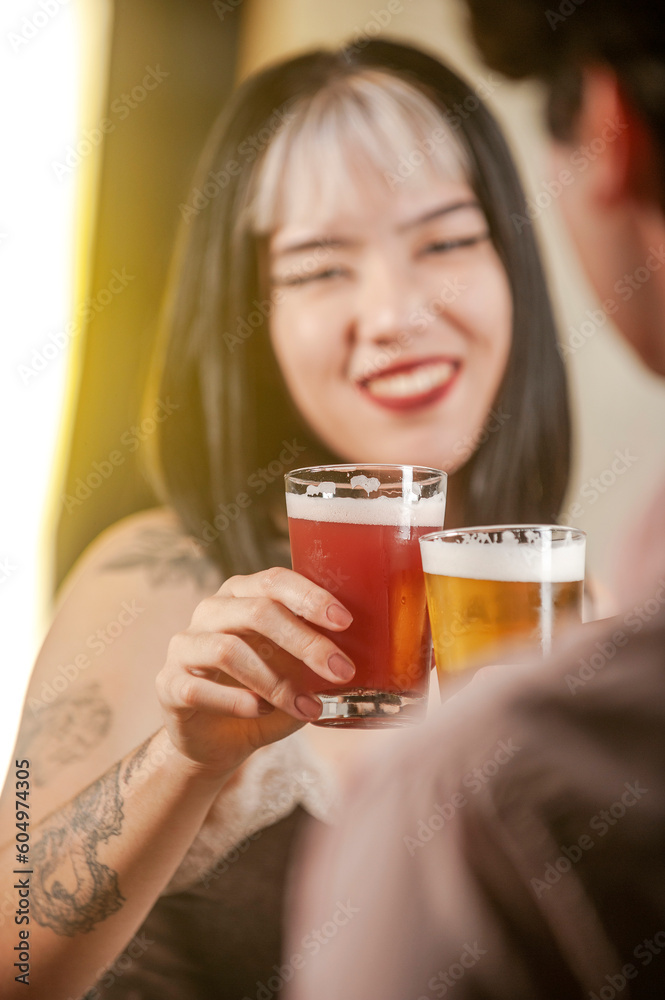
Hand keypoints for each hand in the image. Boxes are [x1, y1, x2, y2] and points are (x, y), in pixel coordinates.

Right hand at [156, 567, 354, 777]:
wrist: (218, 741)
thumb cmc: (264, 695)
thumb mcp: (296, 671)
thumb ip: (317, 659)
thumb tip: (355, 657)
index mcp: (243, 595)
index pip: (275, 581)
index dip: (310, 597)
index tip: (344, 621)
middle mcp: (211, 611)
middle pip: (258, 612)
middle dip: (305, 642)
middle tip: (341, 670)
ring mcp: (184, 644)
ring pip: (229, 650)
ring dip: (275, 682)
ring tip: (305, 707)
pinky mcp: (168, 683)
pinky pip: (199, 689)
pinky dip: (236, 701)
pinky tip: (259, 712)